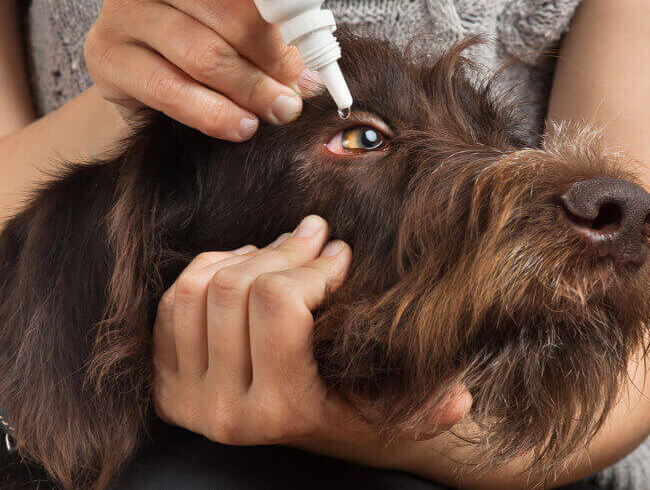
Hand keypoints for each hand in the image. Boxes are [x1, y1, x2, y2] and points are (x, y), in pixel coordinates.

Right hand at [84, 0, 339, 140]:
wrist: (155, 72)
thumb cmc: (218, 26)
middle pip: (219, 10)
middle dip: (271, 51)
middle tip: (303, 82)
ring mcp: (122, 13)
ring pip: (201, 55)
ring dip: (252, 89)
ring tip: (283, 109)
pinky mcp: (108, 59)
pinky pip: (169, 91)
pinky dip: (214, 114)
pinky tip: (244, 126)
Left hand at [152, 215, 471, 451]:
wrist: (307, 433)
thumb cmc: (357, 412)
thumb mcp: (397, 414)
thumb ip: (433, 411)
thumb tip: (460, 398)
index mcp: (280, 411)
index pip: (277, 303)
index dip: (313, 265)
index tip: (341, 255)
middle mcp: (223, 410)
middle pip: (235, 288)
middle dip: (284, 250)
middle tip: (316, 237)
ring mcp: (187, 396)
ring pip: (198, 288)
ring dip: (244, 256)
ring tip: (283, 250)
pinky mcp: (167, 380)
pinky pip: (174, 302)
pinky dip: (209, 269)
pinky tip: (246, 265)